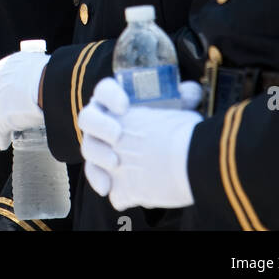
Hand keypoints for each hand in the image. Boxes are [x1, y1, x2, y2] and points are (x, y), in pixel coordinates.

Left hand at [0, 49, 48, 150]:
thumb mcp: (42, 67)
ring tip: (7, 130)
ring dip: (0, 121)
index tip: (8, 90)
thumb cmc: (54, 74)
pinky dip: (1, 137)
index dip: (2, 82)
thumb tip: (48, 79)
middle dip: (0, 102)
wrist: (52, 85)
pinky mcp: (1, 118)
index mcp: (9, 64)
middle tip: (10, 110)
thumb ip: (37, 73)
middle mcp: (0, 80)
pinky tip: (4, 143)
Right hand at [78, 77, 201, 209]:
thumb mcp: (176, 110)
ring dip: (98, 154)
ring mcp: (98, 145)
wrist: (169, 159)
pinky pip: (93, 173)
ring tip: (116, 163)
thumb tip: (191, 92)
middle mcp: (101, 120)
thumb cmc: (168, 128)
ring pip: (88, 146)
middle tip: (117, 135)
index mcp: (114, 100)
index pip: (104, 90)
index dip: (110, 96)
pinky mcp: (101, 168)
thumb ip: (184, 97)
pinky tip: (107, 188)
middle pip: (87, 117)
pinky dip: (97, 179)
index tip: (125, 106)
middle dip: (100, 125)